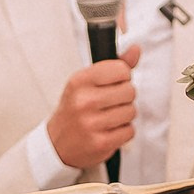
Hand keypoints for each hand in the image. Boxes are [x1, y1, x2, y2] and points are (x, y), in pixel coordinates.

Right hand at [45, 46, 140, 170]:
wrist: (57, 144)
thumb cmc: (74, 110)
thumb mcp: (86, 83)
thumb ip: (113, 67)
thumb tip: (136, 49)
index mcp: (80, 81)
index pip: (121, 69)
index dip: (122, 77)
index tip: (113, 84)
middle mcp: (84, 101)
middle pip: (129, 91)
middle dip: (125, 97)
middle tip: (110, 103)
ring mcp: (92, 123)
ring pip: (131, 111)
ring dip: (124, 115)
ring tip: (109, 117)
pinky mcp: (101, 143)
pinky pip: (129, 131)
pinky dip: (123, 131)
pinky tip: (109, 130)